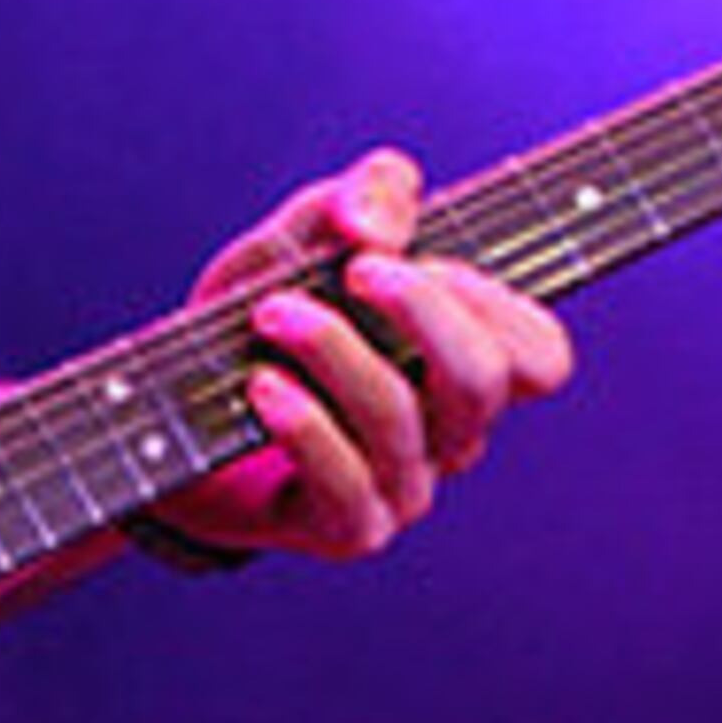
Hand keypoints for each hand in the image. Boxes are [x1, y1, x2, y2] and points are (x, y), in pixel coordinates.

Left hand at [146, 148, 572, 563]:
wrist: (181, 402)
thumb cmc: (270, 309)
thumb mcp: (311, 229)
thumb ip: (364, 196)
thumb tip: (374, 229)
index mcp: (462, 364)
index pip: (540, 356)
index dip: (495, 301)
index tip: (424, 256)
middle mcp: (449, 433)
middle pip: (482, 380)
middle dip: (420, 309)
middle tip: (353, 268)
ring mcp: (404, 486)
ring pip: (399, 418)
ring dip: (332, 349)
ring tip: (272, 312)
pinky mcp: (348, 527)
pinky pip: (347, 484)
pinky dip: (304, 425)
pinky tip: (262, 384)